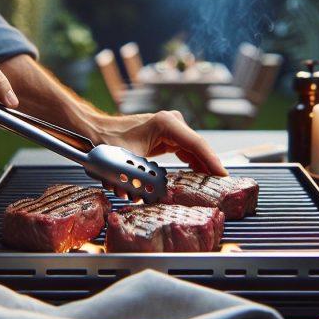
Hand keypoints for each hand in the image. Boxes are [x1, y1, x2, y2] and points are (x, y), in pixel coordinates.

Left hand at [96, 110, 227, 175]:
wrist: (94, 131)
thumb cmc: (107, 142)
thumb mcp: (127, 163)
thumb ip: (143, 178)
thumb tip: (155, 196)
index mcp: (166, 124)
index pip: (197, 145)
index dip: (212, 162)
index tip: (224, 177)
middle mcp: (171, 122)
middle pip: (198, 147)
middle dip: (211, 166)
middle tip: (223, 186)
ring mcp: (170, 127)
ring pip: (193, 149)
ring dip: (203, 166)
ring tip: (215, 184)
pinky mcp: (166, 134)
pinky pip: (185, 150)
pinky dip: (193, 162)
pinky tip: (199, 175)